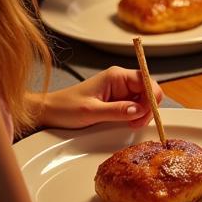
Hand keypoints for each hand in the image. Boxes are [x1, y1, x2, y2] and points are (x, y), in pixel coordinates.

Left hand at [31, 67, 162, 129]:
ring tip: (132, 124)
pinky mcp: (117, 100)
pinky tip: (129, 122)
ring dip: (143, 112)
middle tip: (138, 123)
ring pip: (143, 99)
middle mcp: (121, 80)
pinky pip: (135, 105)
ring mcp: (120, 90)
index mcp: (116, 76)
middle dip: (148, 107)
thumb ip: (117, 110)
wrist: (49, 111)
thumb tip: (140, 110)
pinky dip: (136, 115)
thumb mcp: (91, 112)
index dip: (151, 97)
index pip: (146, 80)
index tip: (147, 113)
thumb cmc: (66, 108)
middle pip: (148, 90)